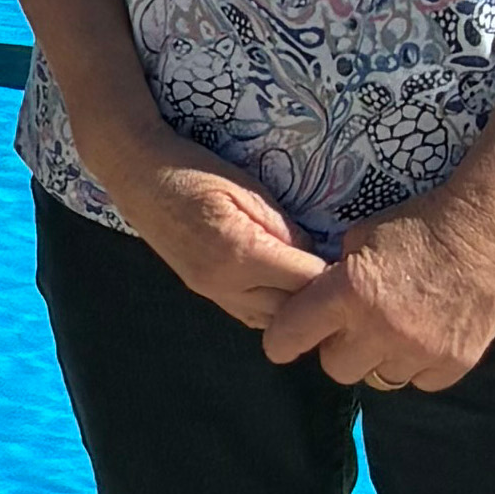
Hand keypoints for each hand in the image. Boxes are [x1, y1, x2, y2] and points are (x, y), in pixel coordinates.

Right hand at [82, 123, 327, 326]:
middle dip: (320, 298)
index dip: (336, 276)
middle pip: (293, 312)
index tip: (355, 264)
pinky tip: (282, 287)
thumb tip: (318, 257)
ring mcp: (211, 292)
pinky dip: (273, 307)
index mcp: (241, 254)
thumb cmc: (196, 171)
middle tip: (342, 278)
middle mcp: (224, 284)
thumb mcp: (250, 191)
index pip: (307, 283)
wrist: (139, 174)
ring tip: (314, 286)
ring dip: (296, 308)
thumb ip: (287, 229)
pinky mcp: (204, 291)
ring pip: (272, 322)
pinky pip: (250, 316)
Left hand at [261, 198, 494, 391]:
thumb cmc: (417, 226)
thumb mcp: (358, 239)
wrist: (488, 229)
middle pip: (335, 368)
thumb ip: (333, 279)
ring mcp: (421, 350)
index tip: (285, 341)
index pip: (290, 337)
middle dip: (338, 349)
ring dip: (380, 358)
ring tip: (396, 328)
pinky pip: (420, 382)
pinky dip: (418, 365)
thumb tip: (312, 304)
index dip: (283, 341)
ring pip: (379, 378)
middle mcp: (380, 329)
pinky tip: (427, 336)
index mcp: (347, 294)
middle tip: (354, 327)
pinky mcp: (456, 363)